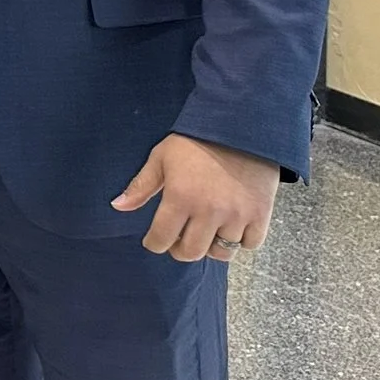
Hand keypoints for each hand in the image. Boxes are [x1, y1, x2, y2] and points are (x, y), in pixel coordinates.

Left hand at [113, 132, 277, 261]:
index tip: (156, 240)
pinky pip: (251, 244)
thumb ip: (141, 185)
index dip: (155, 243)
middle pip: (191, 252)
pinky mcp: (261, 213)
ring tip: (206, 234)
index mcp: (180, 197)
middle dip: (180, 250)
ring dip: (211, 247)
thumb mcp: (162, 157)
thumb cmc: (196, 141)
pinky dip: (241, 241)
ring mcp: (237, 215)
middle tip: (179, 241)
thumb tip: (118, 206)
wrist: (241, 127)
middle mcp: (209, 211)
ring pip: (222, 252)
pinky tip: (232, 228)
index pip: (161, 239)